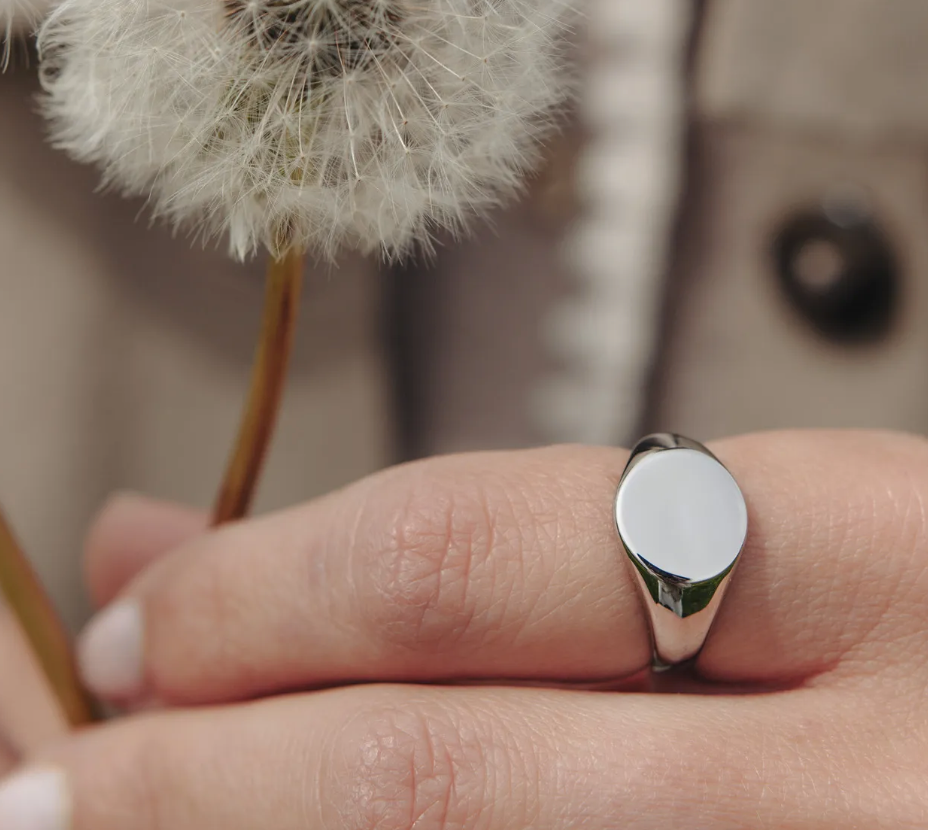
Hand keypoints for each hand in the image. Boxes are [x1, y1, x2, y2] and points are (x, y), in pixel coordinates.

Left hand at [1, 431, 926, 828]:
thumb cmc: (915, 626)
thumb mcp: (753, 529)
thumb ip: (492, 539)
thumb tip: (183, 542)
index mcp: (867, 564)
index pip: (469, 558)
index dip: (259, 592)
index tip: (143, 615)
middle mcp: (856, 788)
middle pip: (432, 776)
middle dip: (203, 774)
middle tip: (78, 764)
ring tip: (151, 808)